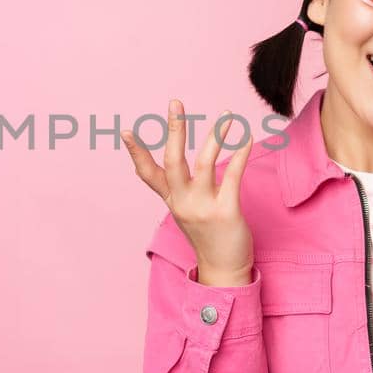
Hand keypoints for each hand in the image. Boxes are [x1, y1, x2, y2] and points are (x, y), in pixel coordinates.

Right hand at [122, 99, 256, 285]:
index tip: (126, 131)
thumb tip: (172, 158)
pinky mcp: (225, 211)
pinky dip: (240, 153)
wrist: (223, 269)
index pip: (147, 173)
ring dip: (216, 135)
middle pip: (173, 161)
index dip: (136, 152)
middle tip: (175, 102)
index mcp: (171, 199)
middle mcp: (182, 202)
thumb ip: (178, 186)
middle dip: (175, 130)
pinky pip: (232, 176)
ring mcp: (203, 207)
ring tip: (227, 114)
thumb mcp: (185, 210)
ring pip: (205, 163)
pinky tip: (246, 136)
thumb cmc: (207, 234)